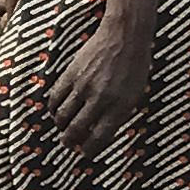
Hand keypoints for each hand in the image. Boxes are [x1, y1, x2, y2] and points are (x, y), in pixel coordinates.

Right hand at [45, 15, 150, 155]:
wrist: (124, 36)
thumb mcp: (135, 94)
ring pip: (62, 116)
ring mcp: (83, 86)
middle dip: (70, 141)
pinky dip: (53, 108)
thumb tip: (101, 131)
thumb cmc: (134, 66)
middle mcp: (99, 99)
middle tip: (67, 144)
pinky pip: (55, 97)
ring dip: (60, 126)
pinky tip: (56, 110)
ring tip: (61, 128)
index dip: (89, 149)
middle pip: (76, 130)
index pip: (99, 137)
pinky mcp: (71, 74)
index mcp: (119, 107)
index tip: (85, 154)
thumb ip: (119, 113)